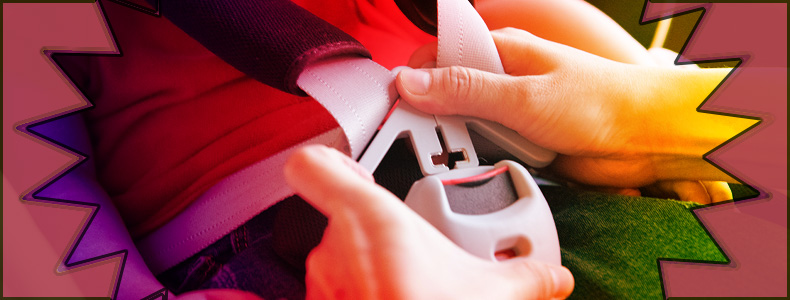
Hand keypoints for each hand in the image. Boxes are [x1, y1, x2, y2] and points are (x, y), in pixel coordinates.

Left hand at [284, 145, 573, 299]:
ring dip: (371, 266)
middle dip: (380, 231)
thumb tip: (553, 278)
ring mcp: (324, 286)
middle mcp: (333, 250)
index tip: (353, 166)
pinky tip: (390, 297)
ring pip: (343, 259)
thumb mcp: (491, 294)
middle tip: (415, 246)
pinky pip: (338, 291)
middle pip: (343, 217)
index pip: (312, 166)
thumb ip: (526, 277)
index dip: (329, 159)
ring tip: (410, 281)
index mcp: (368, 220)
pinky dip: (360, 293)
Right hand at [397, 28, 751, 203]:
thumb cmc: (598, 103)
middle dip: (433, 115)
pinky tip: (480, 164)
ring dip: (457, 140)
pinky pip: (484, 148)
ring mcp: (510, 110)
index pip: (437, 56)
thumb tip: (411, 82)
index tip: (398, 105)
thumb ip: (464, 90)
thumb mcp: (521, 95)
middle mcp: (502, 78)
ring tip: (459, 152)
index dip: (413, 79)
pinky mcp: (519, 140)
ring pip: (462, 124)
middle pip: (445, 93)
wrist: (644, 140)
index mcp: (501, 50)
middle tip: (429, 136)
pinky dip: (479, 158)